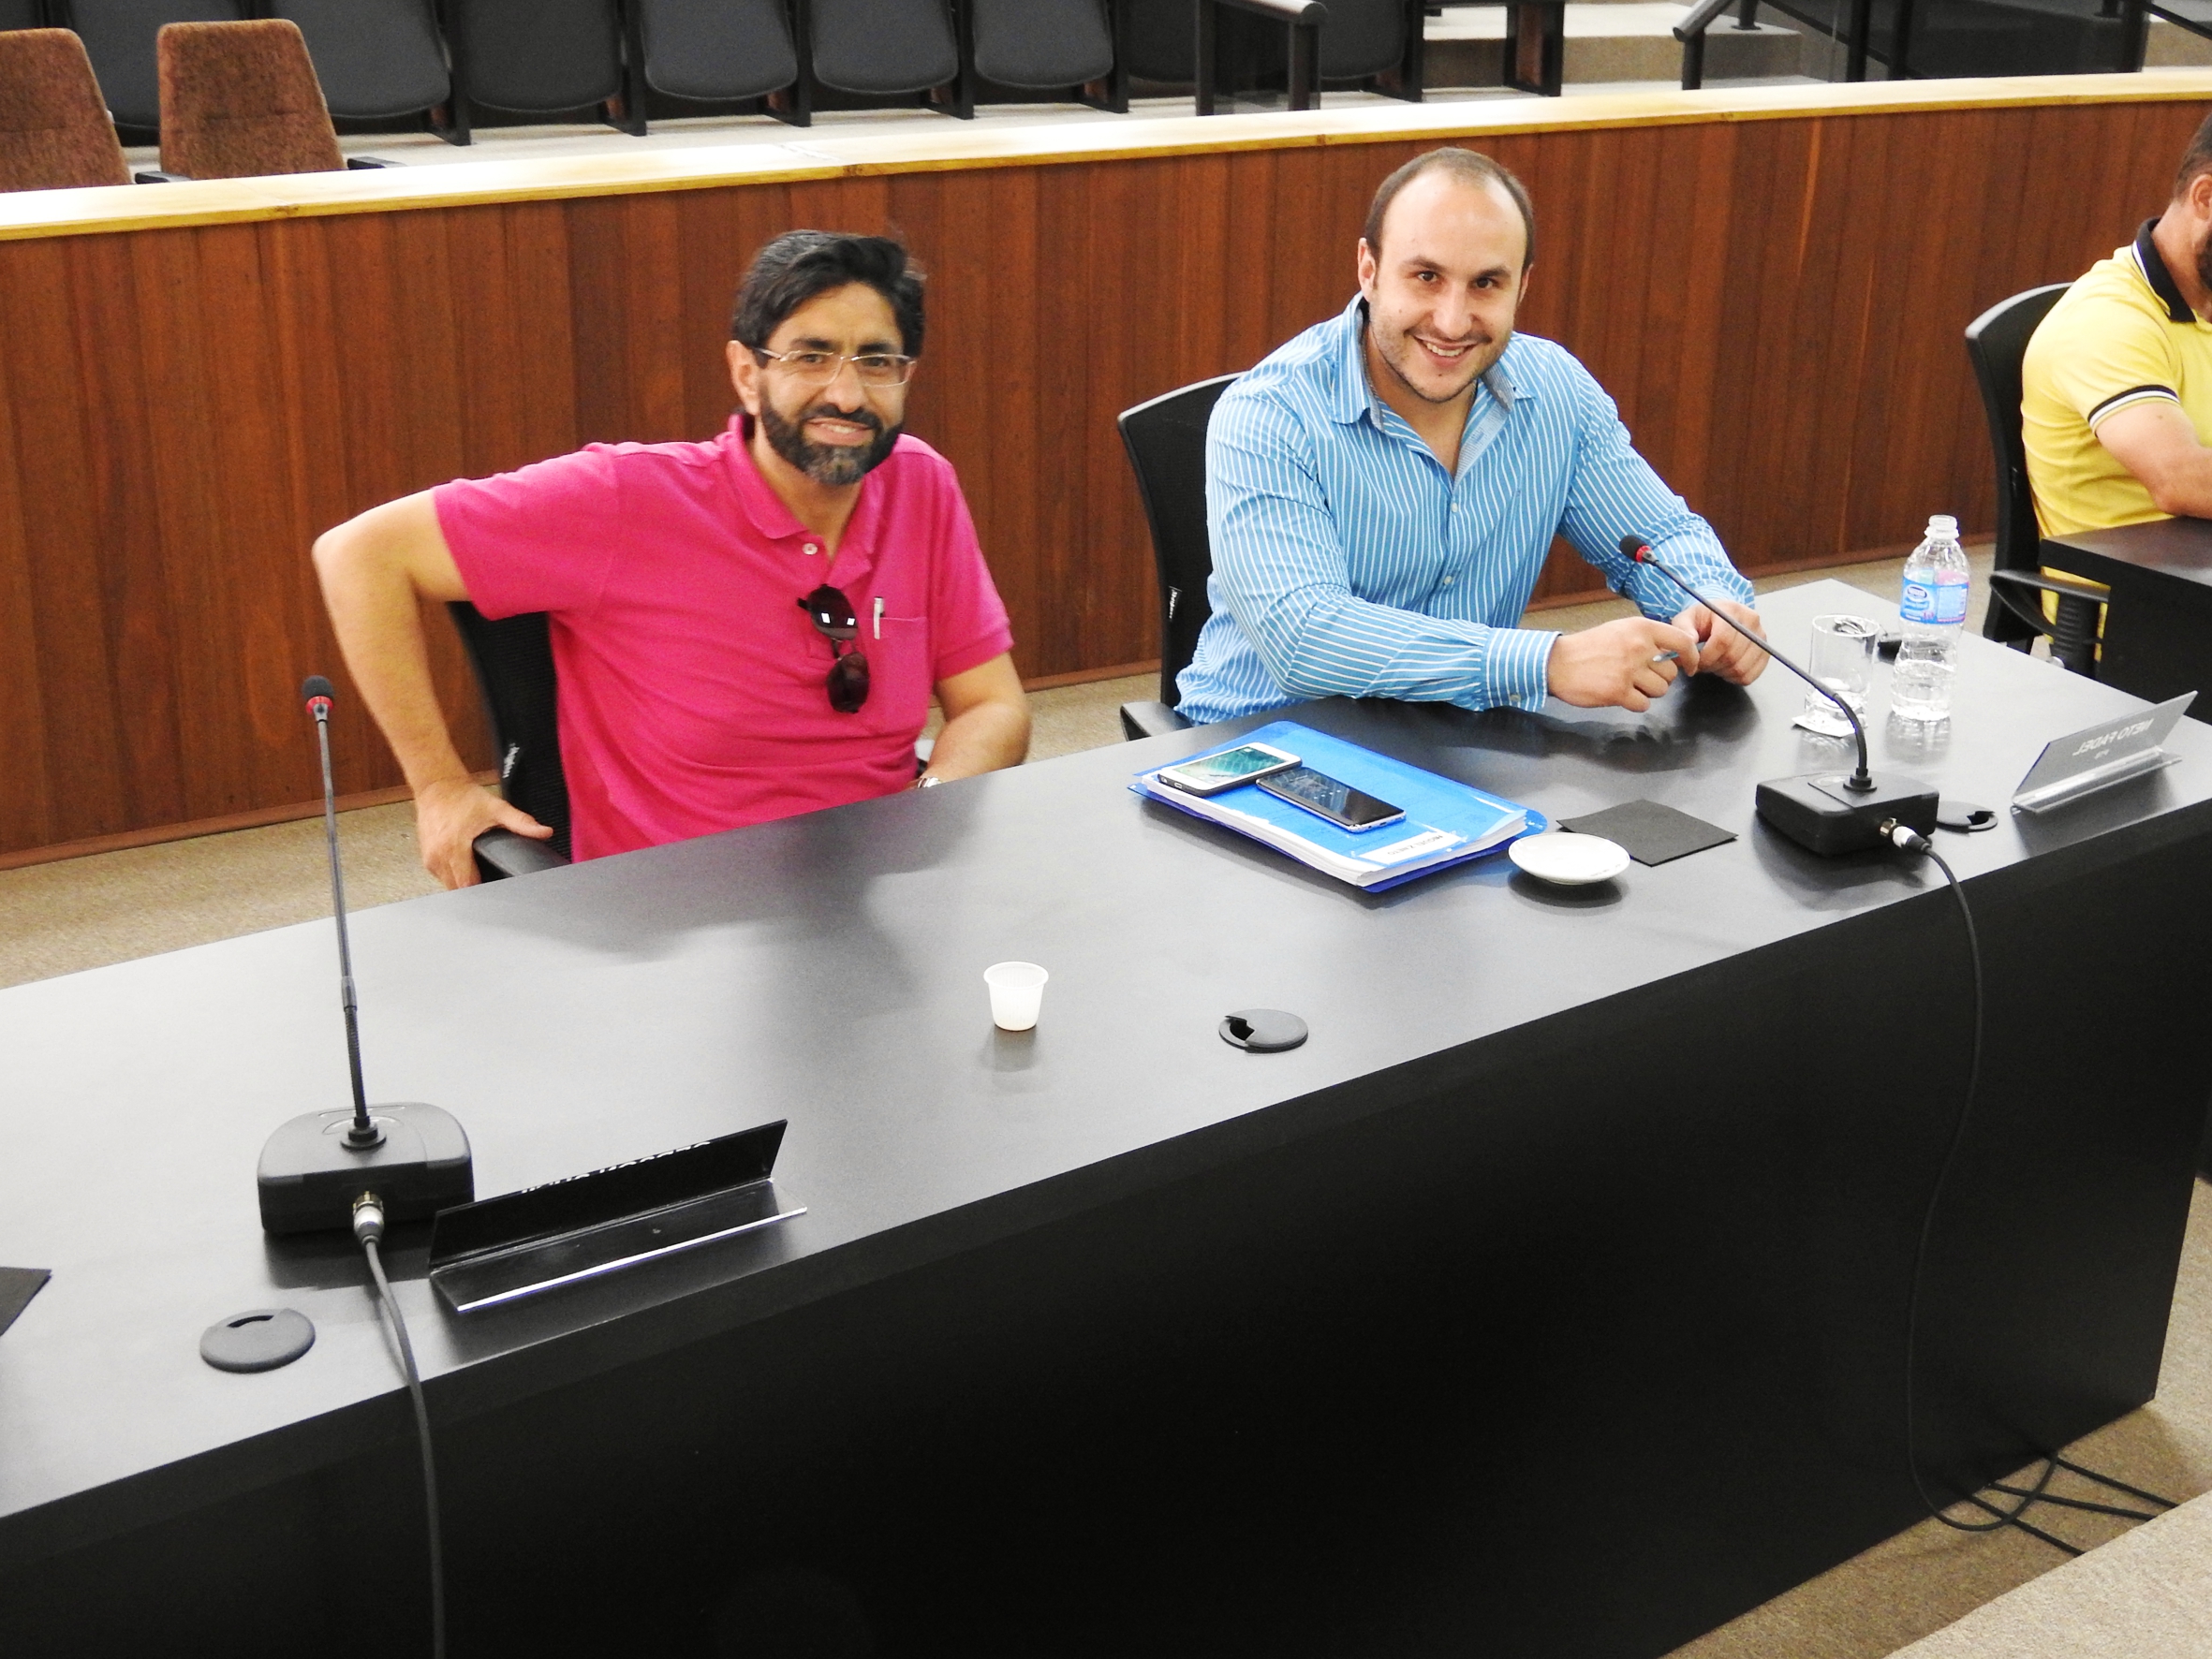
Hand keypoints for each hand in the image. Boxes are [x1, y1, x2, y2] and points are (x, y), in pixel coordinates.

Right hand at [413, 776, 551, 889]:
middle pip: (459, 889)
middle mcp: (438, 856)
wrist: (438, 787)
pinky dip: (455, 875)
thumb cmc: (465, 798)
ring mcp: (429, 859)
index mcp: (454, 848)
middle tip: (495, 882)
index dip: (485, 890)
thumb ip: (521, 822)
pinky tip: (467, 868)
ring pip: (450, 885)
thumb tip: (545, 832)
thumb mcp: (497, 808)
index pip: (468, 885)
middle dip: (477, 889)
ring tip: (482, 875)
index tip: (499, 887)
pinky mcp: (426, 858)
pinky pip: (442, 876)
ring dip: (464, 883)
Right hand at [1547, 617, 1701, 711]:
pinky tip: (1620, 694)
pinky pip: (1643, 705)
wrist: (1557, 663)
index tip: (1691, 667)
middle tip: (1640, 677)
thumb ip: (1647, 639)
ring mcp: (1629, 670)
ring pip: (1660, 690)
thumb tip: (1673, 654)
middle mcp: (1638, 647)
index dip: (1691, 657)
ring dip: (1648, 692)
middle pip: (1670, 673)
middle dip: (1660, 679)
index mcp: (1641, 629)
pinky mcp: (1618, 692)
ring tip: (1629, 685)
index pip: (1682, 641)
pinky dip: (1635, 703)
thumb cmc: (1588, 647)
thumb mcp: (1620, 630)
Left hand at [1671, 599, 1768, 685]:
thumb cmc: (1700, 620)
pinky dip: (1735, 678)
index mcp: (1731, 610)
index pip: (1723, 640)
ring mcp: (1761, 636)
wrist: (1720, 618)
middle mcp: (1751, 621)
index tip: (1695, 662)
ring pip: (1742, 668)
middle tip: (1703, 664)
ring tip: (1714, 664)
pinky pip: (1751, 675)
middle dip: (1712, 666)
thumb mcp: (1685, 620)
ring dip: (1723, 672)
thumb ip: (1683, 631)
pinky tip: (1726, 669)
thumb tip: (1688, 644)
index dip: (1706, 657)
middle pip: (1732, 656)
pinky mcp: (1765, 651)